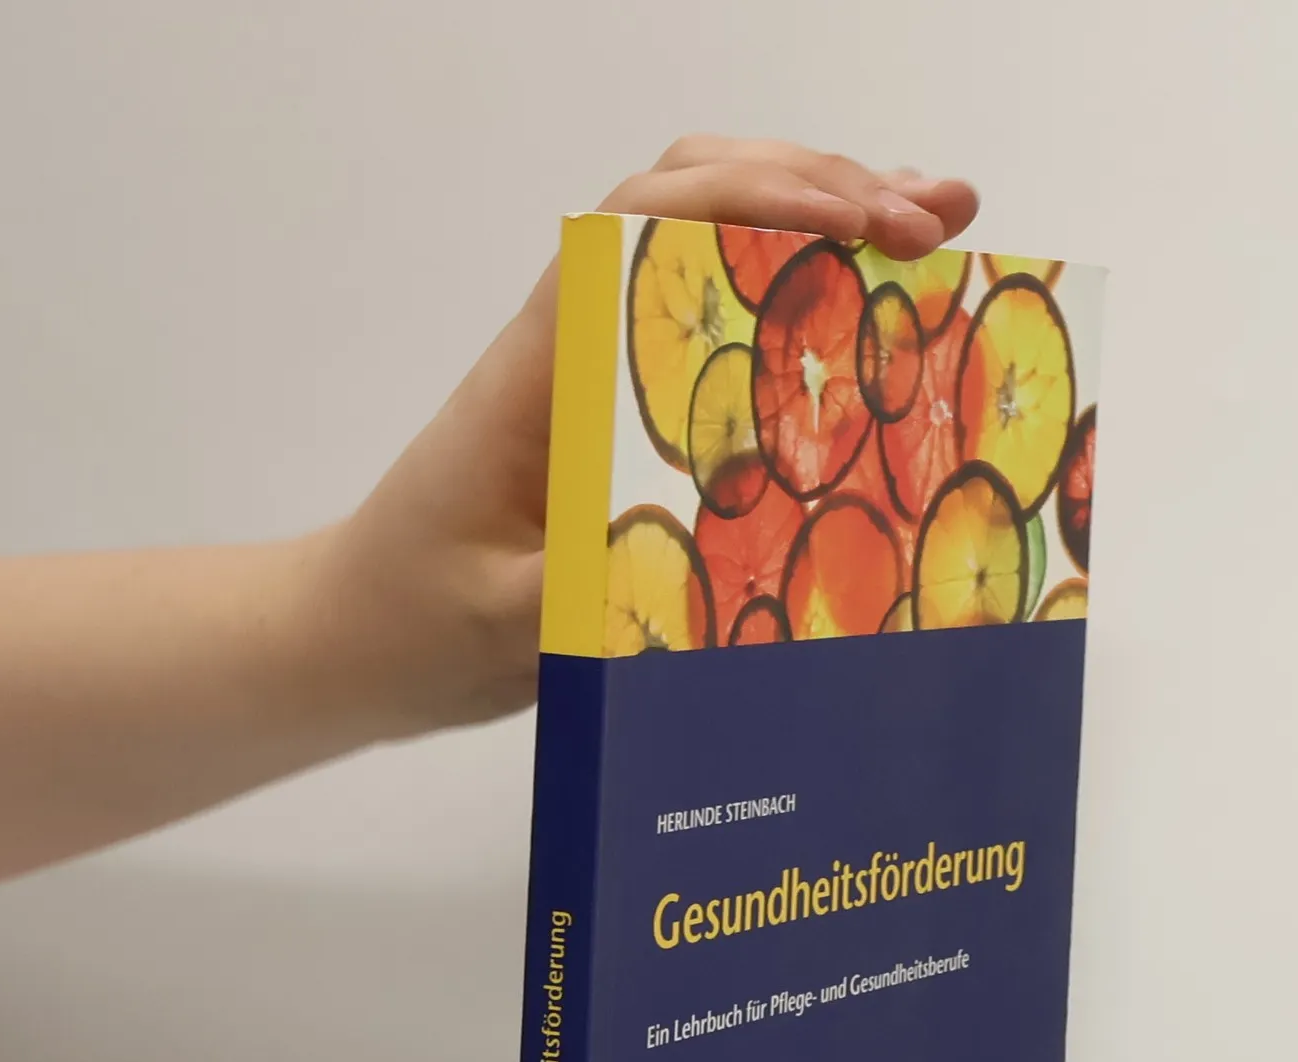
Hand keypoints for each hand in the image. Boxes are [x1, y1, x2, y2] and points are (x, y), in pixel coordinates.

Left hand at [320, 136, 980, 736]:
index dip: (758, 198)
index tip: (863, 228)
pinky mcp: (630, 409)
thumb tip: (705, 552)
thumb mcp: (503, 621)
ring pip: (714, 243)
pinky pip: (721, 324)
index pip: (645, 224)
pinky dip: (801, 292)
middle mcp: (577, 340)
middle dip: (820, 187)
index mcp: (542, 365)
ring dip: (823, 217)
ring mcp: (605, 366)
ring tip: (936, 228)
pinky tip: (876, 302)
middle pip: (695, 198)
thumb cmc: (416, 619)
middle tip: (934, 224)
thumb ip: (587, 587)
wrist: (361, 637)